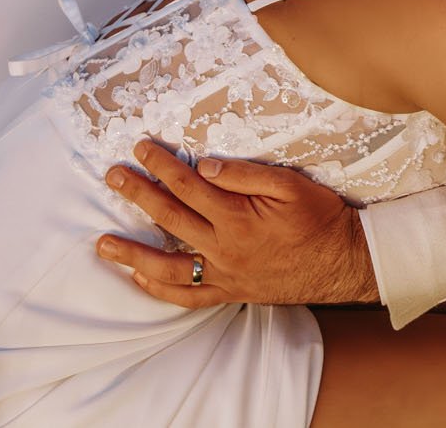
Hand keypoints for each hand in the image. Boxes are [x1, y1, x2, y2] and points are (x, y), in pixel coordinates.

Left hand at [97, 139, 378, 307]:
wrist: (344, 262)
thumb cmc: (320, 218)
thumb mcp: (289, 185)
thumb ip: (245, 174)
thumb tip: (205, 165)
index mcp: (237, 217)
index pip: (188, 185)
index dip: (162, 165)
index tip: (140, 148)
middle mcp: (224, 248)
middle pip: (170, 218)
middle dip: (137, 195)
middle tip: (112, 177)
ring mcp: (224, 274)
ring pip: (167, 266)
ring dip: (132, 253)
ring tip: (102, 244)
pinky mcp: (230, 291)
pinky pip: (188, 296)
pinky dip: (160, 289)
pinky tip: (140, 278)